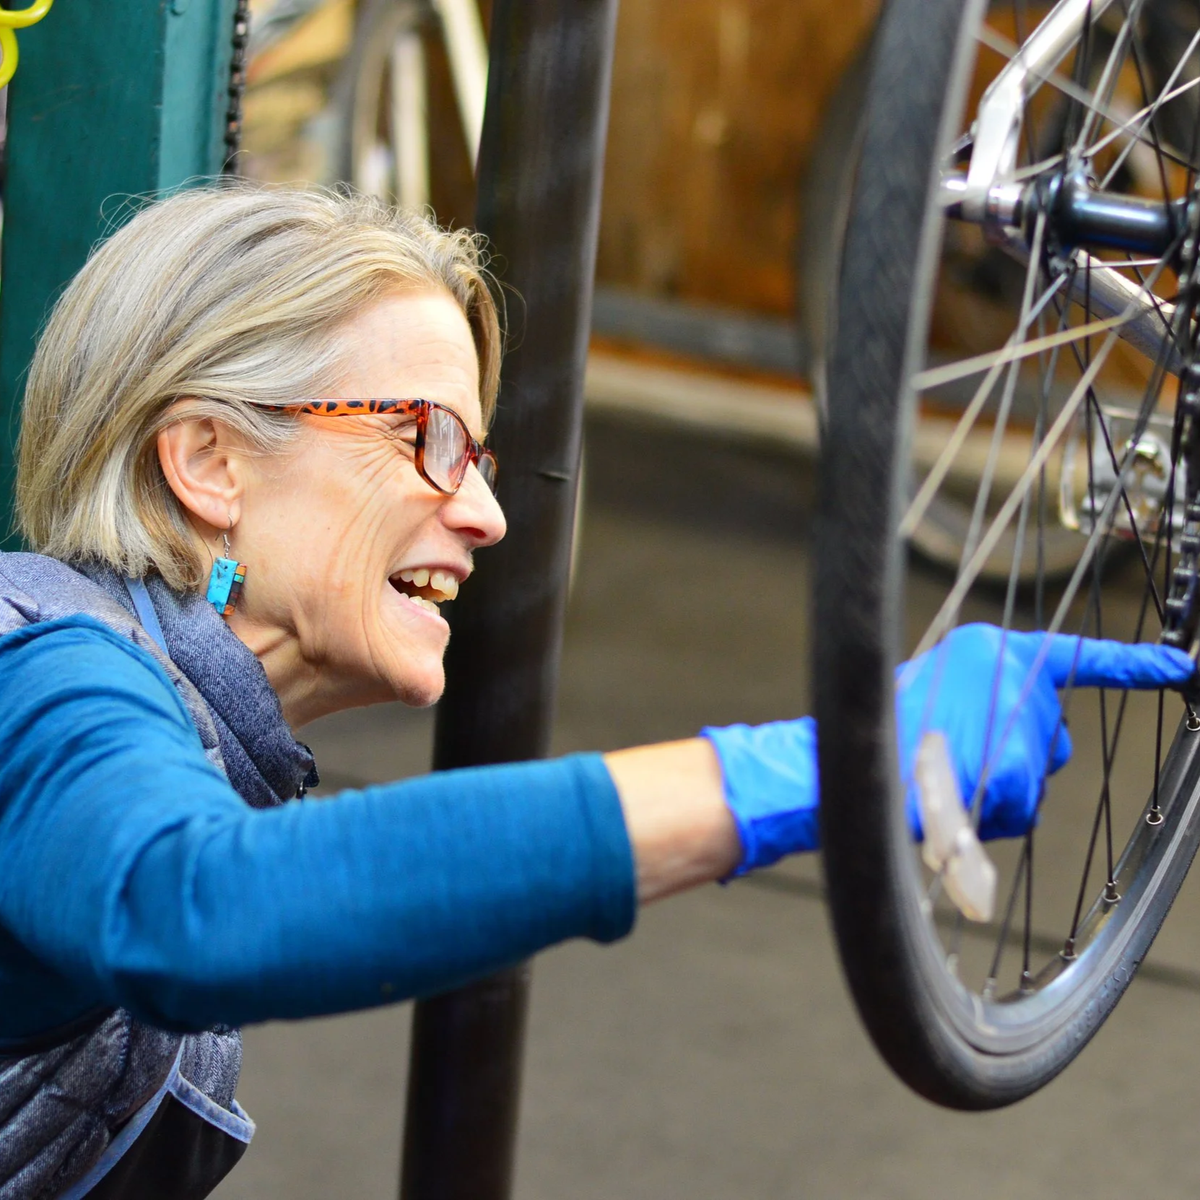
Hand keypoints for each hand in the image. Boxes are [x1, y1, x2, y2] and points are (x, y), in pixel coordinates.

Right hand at [702, 624, 1193, 875]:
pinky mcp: (1019, 765)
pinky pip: (1023, 804)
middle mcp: (1014, 670)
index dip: (1131, 665)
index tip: (1180, 667)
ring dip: (1001, 789)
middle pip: (1050, 732)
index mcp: (990, 646)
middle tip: (959, 764)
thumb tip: (1021, 743)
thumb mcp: (934, 693)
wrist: (847, 762)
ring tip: (941, 781)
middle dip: (1019, 758)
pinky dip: (992, 816)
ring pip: (1037, 772)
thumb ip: (983, 704)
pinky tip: (954, 805)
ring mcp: (1019, 717)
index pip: (1078, 657)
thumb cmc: (877, 731)